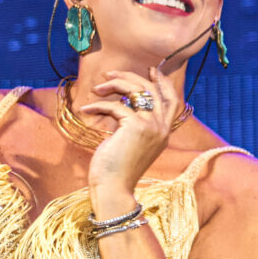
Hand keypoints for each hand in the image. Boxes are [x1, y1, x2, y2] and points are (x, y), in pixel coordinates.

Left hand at [80, 67, 181, 192]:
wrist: (113, 188)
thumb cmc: (116, 170)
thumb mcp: (129, 143)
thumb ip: (133, 124)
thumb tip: (121, 104)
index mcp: (163, 133)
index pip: (171, 101)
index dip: (163, 82)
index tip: (151, 70)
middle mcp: (161, 128)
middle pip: (152, 90)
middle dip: (131, 77)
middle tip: (110, 75)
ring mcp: (151, 126)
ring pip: (137, 91)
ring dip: (115, 84)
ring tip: (98, 88)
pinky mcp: (135, 126)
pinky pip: (116, 106)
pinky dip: (98, 106)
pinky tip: (86, 110)